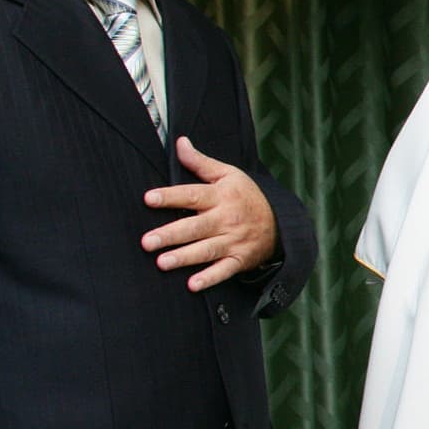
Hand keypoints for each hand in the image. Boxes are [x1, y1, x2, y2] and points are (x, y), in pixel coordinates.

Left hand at [142, 135, 277, 290]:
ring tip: (162, 262)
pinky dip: (210, 278)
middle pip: (195, 226)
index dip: (170, 196)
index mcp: (221, 196)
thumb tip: (180, 143)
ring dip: (184, 257)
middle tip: (147, 241)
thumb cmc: (247, 197)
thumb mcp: (229, 175)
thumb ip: (201, 162)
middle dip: (171, 234)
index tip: (149, 198)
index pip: (192, 194)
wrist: (280, 224)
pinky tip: (193, 285)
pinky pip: (224, 270)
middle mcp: (226, 219)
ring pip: (206, 250)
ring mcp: (233, 241)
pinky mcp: (239, 260)